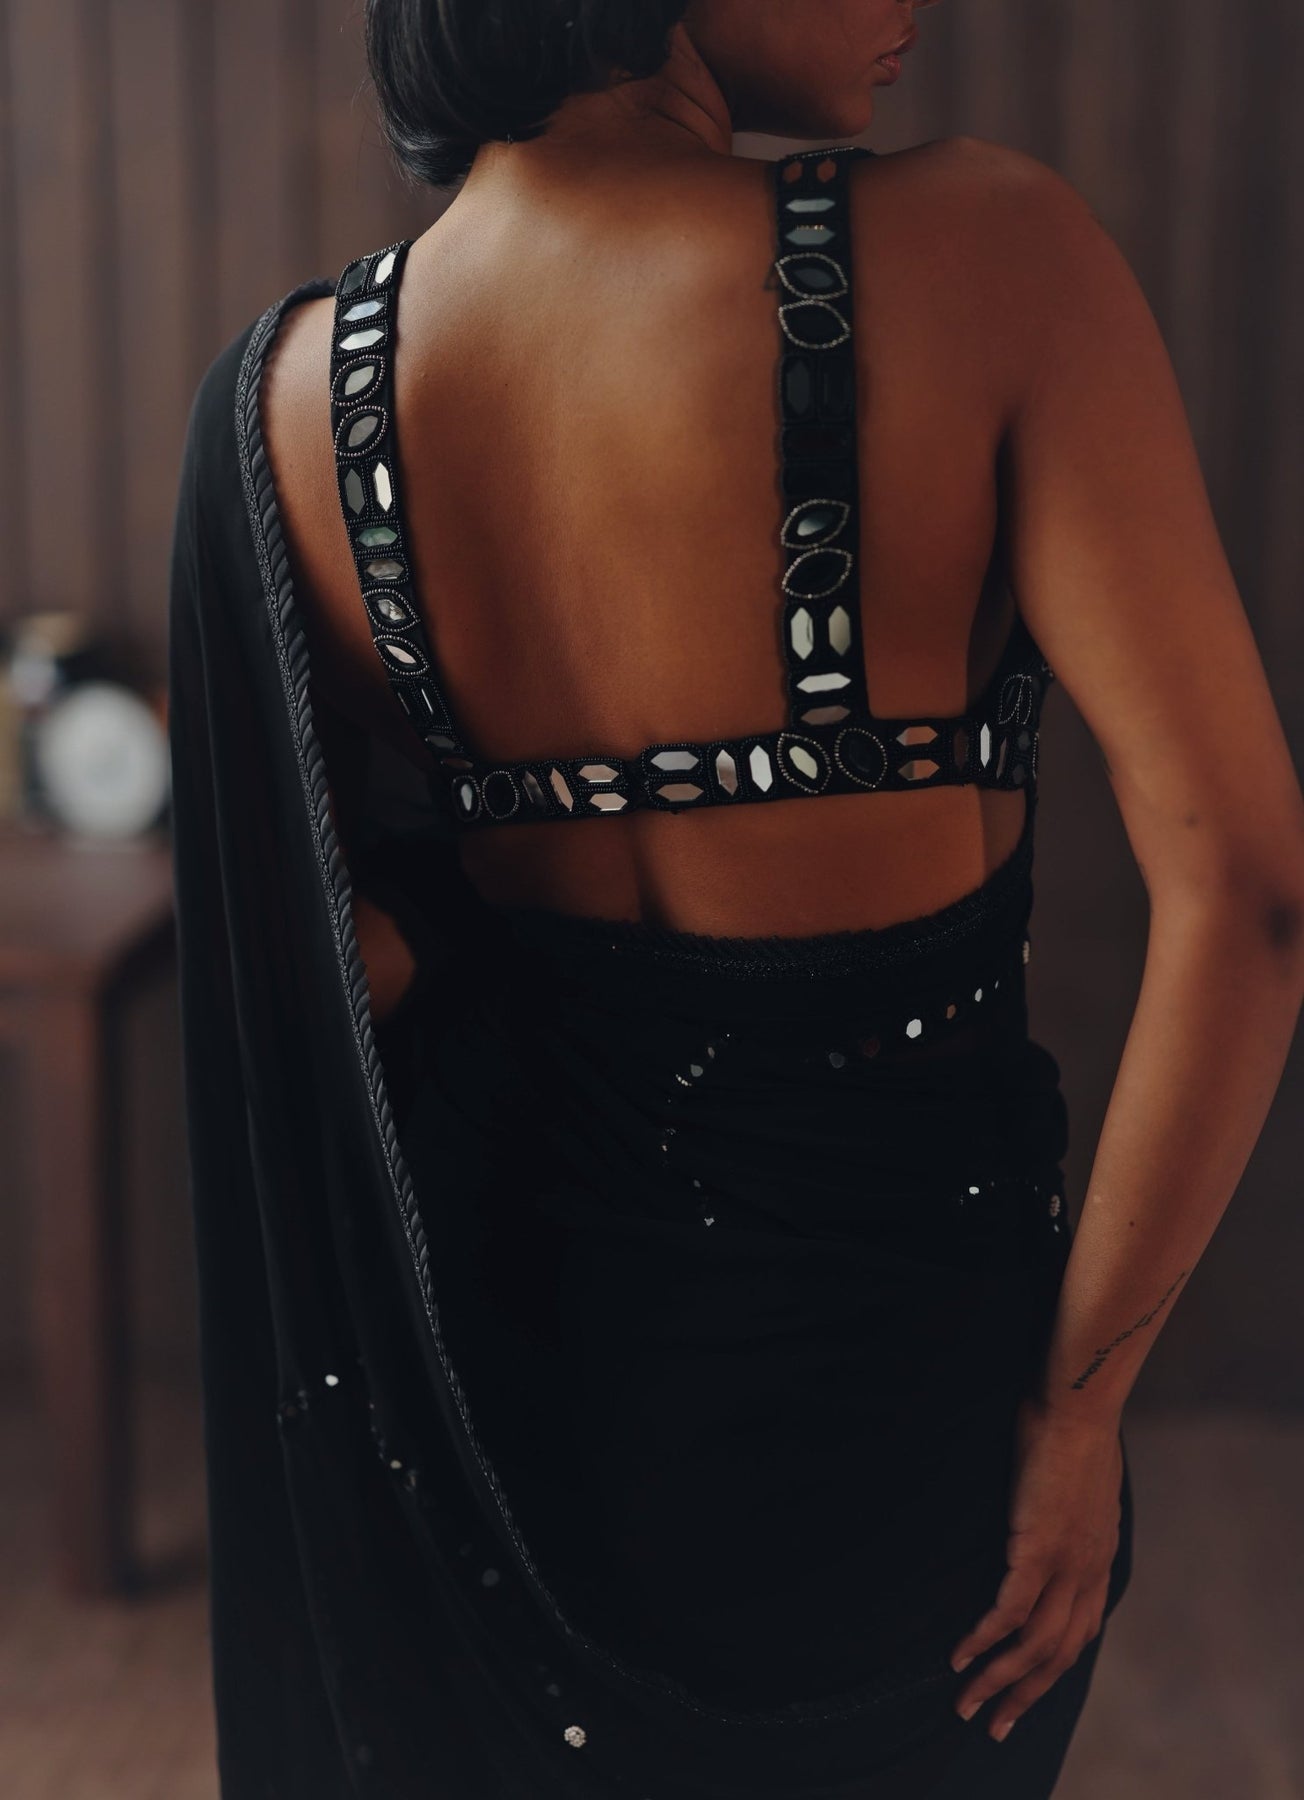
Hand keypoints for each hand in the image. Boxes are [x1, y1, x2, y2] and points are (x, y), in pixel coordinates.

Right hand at [949, 1394, 1122, 1742]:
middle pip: (1060, 1654)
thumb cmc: (1072, 1425)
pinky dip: (984, 1638)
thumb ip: (1070, 1508)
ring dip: (999, 1681)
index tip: (1027, 1687)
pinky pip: (1009, 1611)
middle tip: (995, 1726)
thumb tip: (1049, 1510)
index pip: (1083, 1630)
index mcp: (1100, 1556)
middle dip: (1026, 1695)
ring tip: (967, 1704)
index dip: (1054, 1665)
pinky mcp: (1036, 1548)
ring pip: (1034, 1645)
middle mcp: (1089, 1570)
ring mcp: (1066, 1563)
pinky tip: (961, 1655)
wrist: (1079, 1402)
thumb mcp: (1081, 1480)